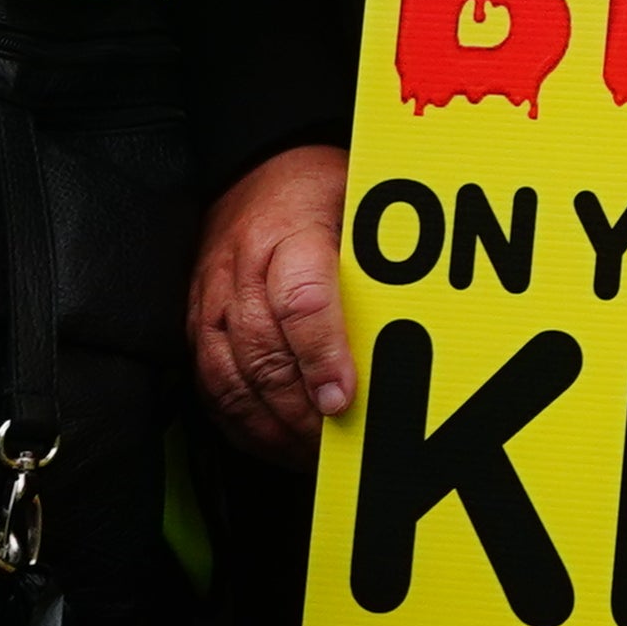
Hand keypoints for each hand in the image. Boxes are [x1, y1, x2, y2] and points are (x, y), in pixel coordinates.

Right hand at [189, 144, 354, 463]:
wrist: (255, 171)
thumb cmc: (317, 191)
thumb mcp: (360, 202)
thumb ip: (384, 252)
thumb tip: (431, 302)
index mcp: (287, 235)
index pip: (300, 301)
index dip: (322, 356)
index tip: (343, 398)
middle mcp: (241, 272)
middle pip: (266, 355)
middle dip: (303, 412)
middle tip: (340, 446)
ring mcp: (211, 302)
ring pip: (233, 380)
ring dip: (274, 427)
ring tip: (313, 454)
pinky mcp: (195, 326)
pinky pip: (211, 387)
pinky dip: (243, 424)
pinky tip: (276, 441)